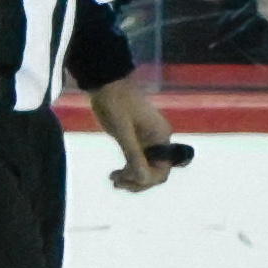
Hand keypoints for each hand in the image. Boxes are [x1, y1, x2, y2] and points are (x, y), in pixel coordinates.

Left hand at [87, 76, 178, 192]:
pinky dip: (128, 170)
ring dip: (132, 178)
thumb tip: (142, 178)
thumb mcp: (122, 130)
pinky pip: (137, 161)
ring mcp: (148, 141)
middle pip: (155, 171)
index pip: (162, 169)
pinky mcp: (137, 140)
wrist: (105, 84)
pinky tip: (114, 174)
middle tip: (116, 183)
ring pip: (146, 168)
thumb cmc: (115, 103)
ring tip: (113, 180)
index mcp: (161, 137)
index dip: (146, 179)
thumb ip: (133, 153)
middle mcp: (159, 141)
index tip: (125, 179)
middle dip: (138, 181)